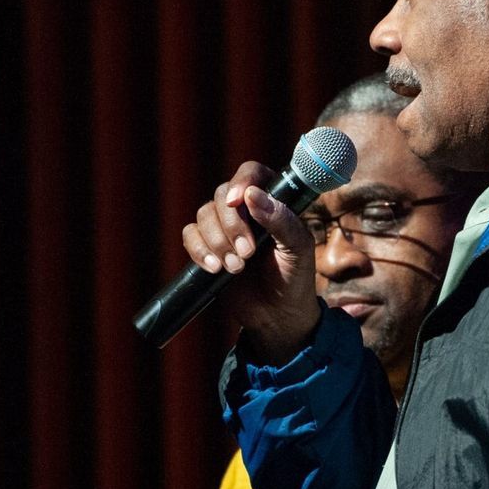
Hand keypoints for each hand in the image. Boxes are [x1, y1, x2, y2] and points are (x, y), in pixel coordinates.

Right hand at [179, 161, 319, 360]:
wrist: (277, 315)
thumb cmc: (294, 277)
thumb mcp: (297, 249)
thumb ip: (281, 220)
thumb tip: (252, 196)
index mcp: (271, 200)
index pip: (251, 173)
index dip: (241, 182)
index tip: (237, 201)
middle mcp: (245, 209)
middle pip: (221, 194)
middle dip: (231, 226)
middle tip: (247, 253)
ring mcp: (223, 227)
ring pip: (203, 214)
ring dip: (217, 242)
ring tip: (236, 268)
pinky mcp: (207, 247)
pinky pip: (190, 235)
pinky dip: (200, 251)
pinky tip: (216, 270)